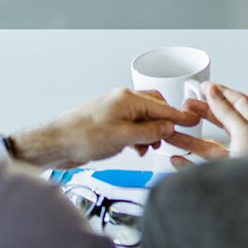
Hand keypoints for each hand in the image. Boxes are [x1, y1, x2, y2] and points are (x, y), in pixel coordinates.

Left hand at [9, 88, 198, 168]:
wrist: (54, 144)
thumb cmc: (80, 136)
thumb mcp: (123, 137)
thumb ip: (149, 132)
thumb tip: (167, 129)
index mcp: (127, 99)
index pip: (162, 106)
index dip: (179, 116)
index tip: (193, 119)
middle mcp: (121, 102)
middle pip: (153, 109)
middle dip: (162, 125)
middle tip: (170, 138)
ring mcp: (114, 112)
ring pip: (142, 120)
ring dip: (148, 134)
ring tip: (147, 148)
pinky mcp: (107, 124)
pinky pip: (131, 127)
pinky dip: (137, 137)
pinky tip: (135, 148)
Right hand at [165, 81, 247, 165]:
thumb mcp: (244, 133)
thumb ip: (228, 112)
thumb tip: (214, 91)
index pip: (240, 103)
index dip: (223, 92)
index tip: (206, 86)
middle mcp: (247, 144)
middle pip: (222, 122)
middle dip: (203, 113)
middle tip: (186, 106)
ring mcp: (235, 162)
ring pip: (209, 147)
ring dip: (188, 139)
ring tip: (172, 132)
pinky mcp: (224, 179)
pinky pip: (202, 170)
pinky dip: (187, 164)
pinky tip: (177, 160)